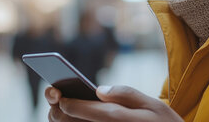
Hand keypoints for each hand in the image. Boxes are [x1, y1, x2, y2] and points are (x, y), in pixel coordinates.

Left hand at [45, 85, 182, 121]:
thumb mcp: (153, 105)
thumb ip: (126, 94)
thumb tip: (100, 90)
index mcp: (118, 119)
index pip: (81, 110)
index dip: (65, 101)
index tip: (59, 94)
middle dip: (57, 110)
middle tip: (55, 98)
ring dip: (62, 120)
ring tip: (62, 109)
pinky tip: (74, 117)